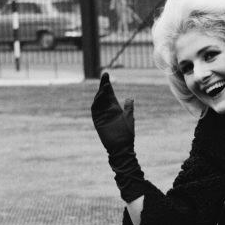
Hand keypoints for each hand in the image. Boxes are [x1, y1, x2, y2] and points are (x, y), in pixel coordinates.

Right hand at [91, 72, 144, 201]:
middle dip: (103, 86)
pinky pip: (95, 111)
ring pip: (98, 102)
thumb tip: (129, 98)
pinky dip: (96, 104)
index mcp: (114, 109)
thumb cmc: (127, 135)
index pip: (110, 94)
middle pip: (103, 96)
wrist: (123, 149)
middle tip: (105, 75)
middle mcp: (107, 111)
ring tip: (104, 86)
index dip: (108, 85)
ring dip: (100, 94)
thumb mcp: (129, 118)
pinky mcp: (98, 122)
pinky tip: (99, 97)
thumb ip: (128, 108)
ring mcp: (101, 116)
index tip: (107, 75)